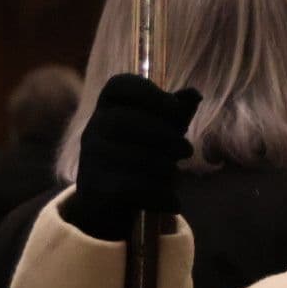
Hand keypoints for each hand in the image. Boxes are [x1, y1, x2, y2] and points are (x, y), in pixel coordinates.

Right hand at [61, 74, 201, 241]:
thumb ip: (177, 112)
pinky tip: (173, 202)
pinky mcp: (95, 188)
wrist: (110, 202)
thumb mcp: (161, 130)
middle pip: (127, 120)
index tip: (175, 107)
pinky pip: (133, 187)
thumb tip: (195, 94)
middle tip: (187, 150)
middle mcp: (93, 128)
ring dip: (165, 168)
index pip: (120, 85)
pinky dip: (160, 195)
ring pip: (134, 157)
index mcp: (109, 106)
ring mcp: (91, 158)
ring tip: (175, 174)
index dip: (150, 92)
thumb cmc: (141, 154)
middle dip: (165, 135)